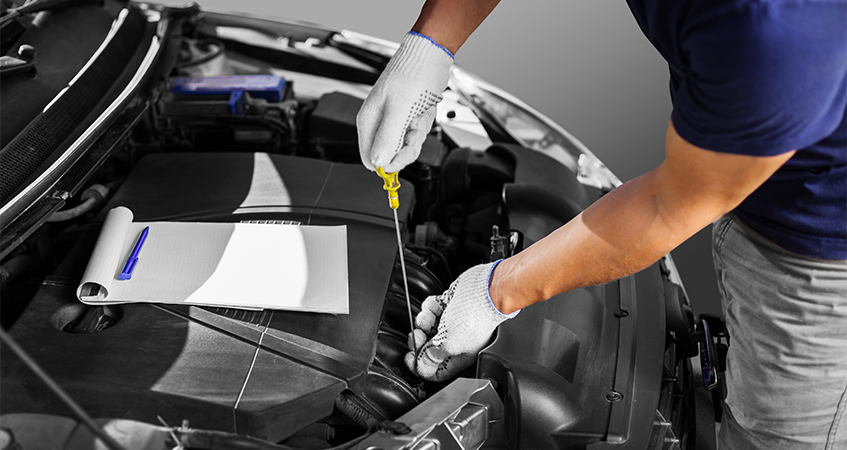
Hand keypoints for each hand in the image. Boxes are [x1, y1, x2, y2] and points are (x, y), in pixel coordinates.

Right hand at [357, 32, 453, 172]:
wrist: (430, 56)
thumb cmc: (414, 75)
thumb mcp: (400, 109)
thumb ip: (387, 138)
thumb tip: (377, 162)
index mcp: (368, 121)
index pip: (370, 158)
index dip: (388, 162)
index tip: (403, 153)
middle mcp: (378, 123)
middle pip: (391, 155)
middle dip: (408, 145)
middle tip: (414, 126)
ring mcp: (393, 121)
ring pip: (406, 145)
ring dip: (418, 133)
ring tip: (419, 114)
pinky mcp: (406, 118)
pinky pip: (415, 134)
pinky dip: (423, 125)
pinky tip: (423, 111)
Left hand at [404, 261, 518, 381]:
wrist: (485, 289)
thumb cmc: (475, 316)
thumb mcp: (450, 343)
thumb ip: (433, 356)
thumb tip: (422, 365)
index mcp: (460, 355)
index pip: (437, 371)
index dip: (421, 366)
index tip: (410, 356)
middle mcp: (457, 340)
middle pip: (429, 348)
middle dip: (420, 340)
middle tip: (418, 334)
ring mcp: (454, 322)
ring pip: (429, 326)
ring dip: (424, 320)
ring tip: (430, 316)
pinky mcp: (451, 306)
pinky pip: (433, 309)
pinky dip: (430, 306)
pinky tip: (436, 305)